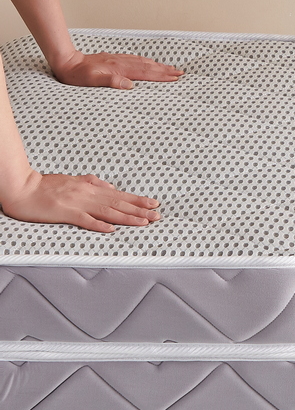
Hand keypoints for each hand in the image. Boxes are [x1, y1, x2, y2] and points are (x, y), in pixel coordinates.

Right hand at [0, 171, 159, 232]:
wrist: (22, 187)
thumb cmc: (46, 186)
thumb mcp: (73, 180)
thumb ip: (92, 183)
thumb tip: (110, 187)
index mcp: (90, 187)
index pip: (119, 195)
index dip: (138, 200)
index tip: (154, 204)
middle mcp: (87, 194)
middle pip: (118, 203)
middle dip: (140, 210)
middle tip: (157, 216)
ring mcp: (77, 203)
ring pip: (108, 211)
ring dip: (127, 217)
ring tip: (144, 222)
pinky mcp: (64, 212)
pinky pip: (84, 220)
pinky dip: (98, 224)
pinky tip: (112, 229)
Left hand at [50, 51, 183, 89]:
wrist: (66, 61)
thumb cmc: (77, 75)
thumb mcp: (91, 81)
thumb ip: (111, 81)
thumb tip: (130, 85)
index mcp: (119, 70)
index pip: (145, 73)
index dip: (161, 76)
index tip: (175, 78)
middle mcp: (121, 63)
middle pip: (148, 66)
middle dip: (165, 70)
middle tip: (180, 73)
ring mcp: (118, 60)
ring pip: (143, 62)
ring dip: (158, 66)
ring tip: (171, 68)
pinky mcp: (114, 60)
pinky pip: (135, 60)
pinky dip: (146, 62)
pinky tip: (150, 63)